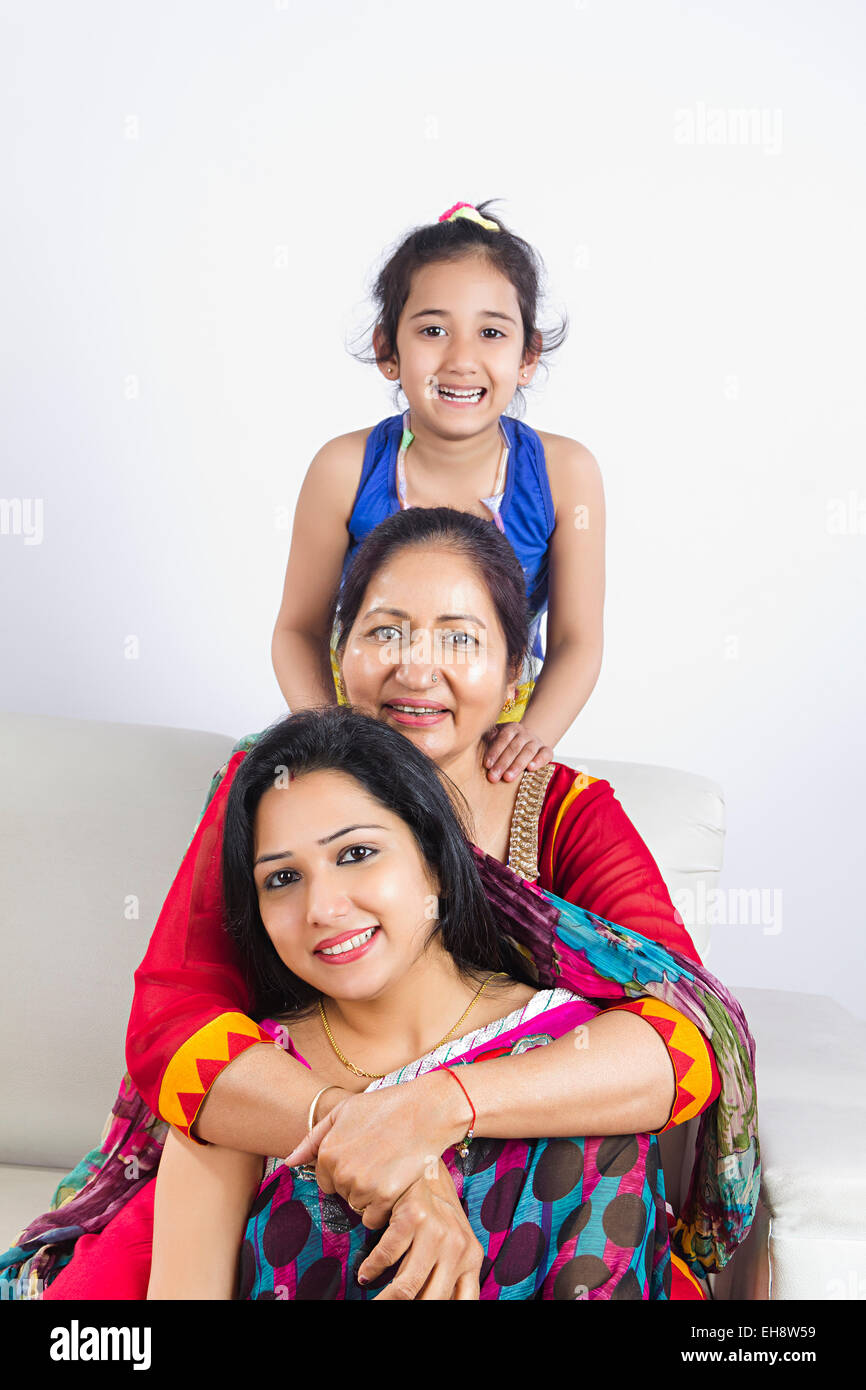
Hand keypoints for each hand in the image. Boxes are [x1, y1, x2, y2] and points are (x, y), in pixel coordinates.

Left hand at [282, 1072, 465, 1228]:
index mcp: (327, 1152)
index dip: (345, 1171)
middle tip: (379, 1159)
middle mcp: (340, 1171)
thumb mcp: (343, 1112)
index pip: (326, 1181)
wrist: (426, 1110)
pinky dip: (384, 1208)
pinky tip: (396, 1183)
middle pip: (343, 1195)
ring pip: (358, 1208)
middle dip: (358, 1183)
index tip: (363, 1157)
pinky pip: (374, 1218)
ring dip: (371, 1197)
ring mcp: (362, 1185)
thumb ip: (312, 1139)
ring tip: (389, 1169)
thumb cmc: (385, 1107)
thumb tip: (288, 1163)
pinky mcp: (385, 1196)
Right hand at [361, 1160, 482, 1299]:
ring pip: (407, 1286)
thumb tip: (427, 1299)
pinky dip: (372, 1269)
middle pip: (433, 1300)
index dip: (438, 1312)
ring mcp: (437, 1232)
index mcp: (472, 1259)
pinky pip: (387, 1255)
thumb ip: (446, 1276)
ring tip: (372, 1302)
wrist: (427, 1165)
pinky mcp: (414, 1216)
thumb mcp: (452, 1245)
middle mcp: (459, 1247)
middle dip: (404, 1308)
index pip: (462, 1302)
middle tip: (384, 1308)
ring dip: (385, 1300)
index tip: (412, 1311)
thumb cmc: (436, 1213)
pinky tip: (365, 1273)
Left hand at [484, 722, 553, 782]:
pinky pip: (546, 754)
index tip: (487, 765)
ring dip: (517, 765)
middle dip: (503, 763)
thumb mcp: (495, 739)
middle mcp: (525, 734)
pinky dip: (539, 761)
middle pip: (514, 747)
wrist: (525, 744)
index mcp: (511, 728)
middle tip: (493, 777)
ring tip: (507, 778)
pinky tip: (530, 768)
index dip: (495, 751)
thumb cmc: (505, 745)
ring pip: (528, 751)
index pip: (503, 738)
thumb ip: (489, 739)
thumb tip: (487, 738)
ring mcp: (537, 742)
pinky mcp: (547, 751)